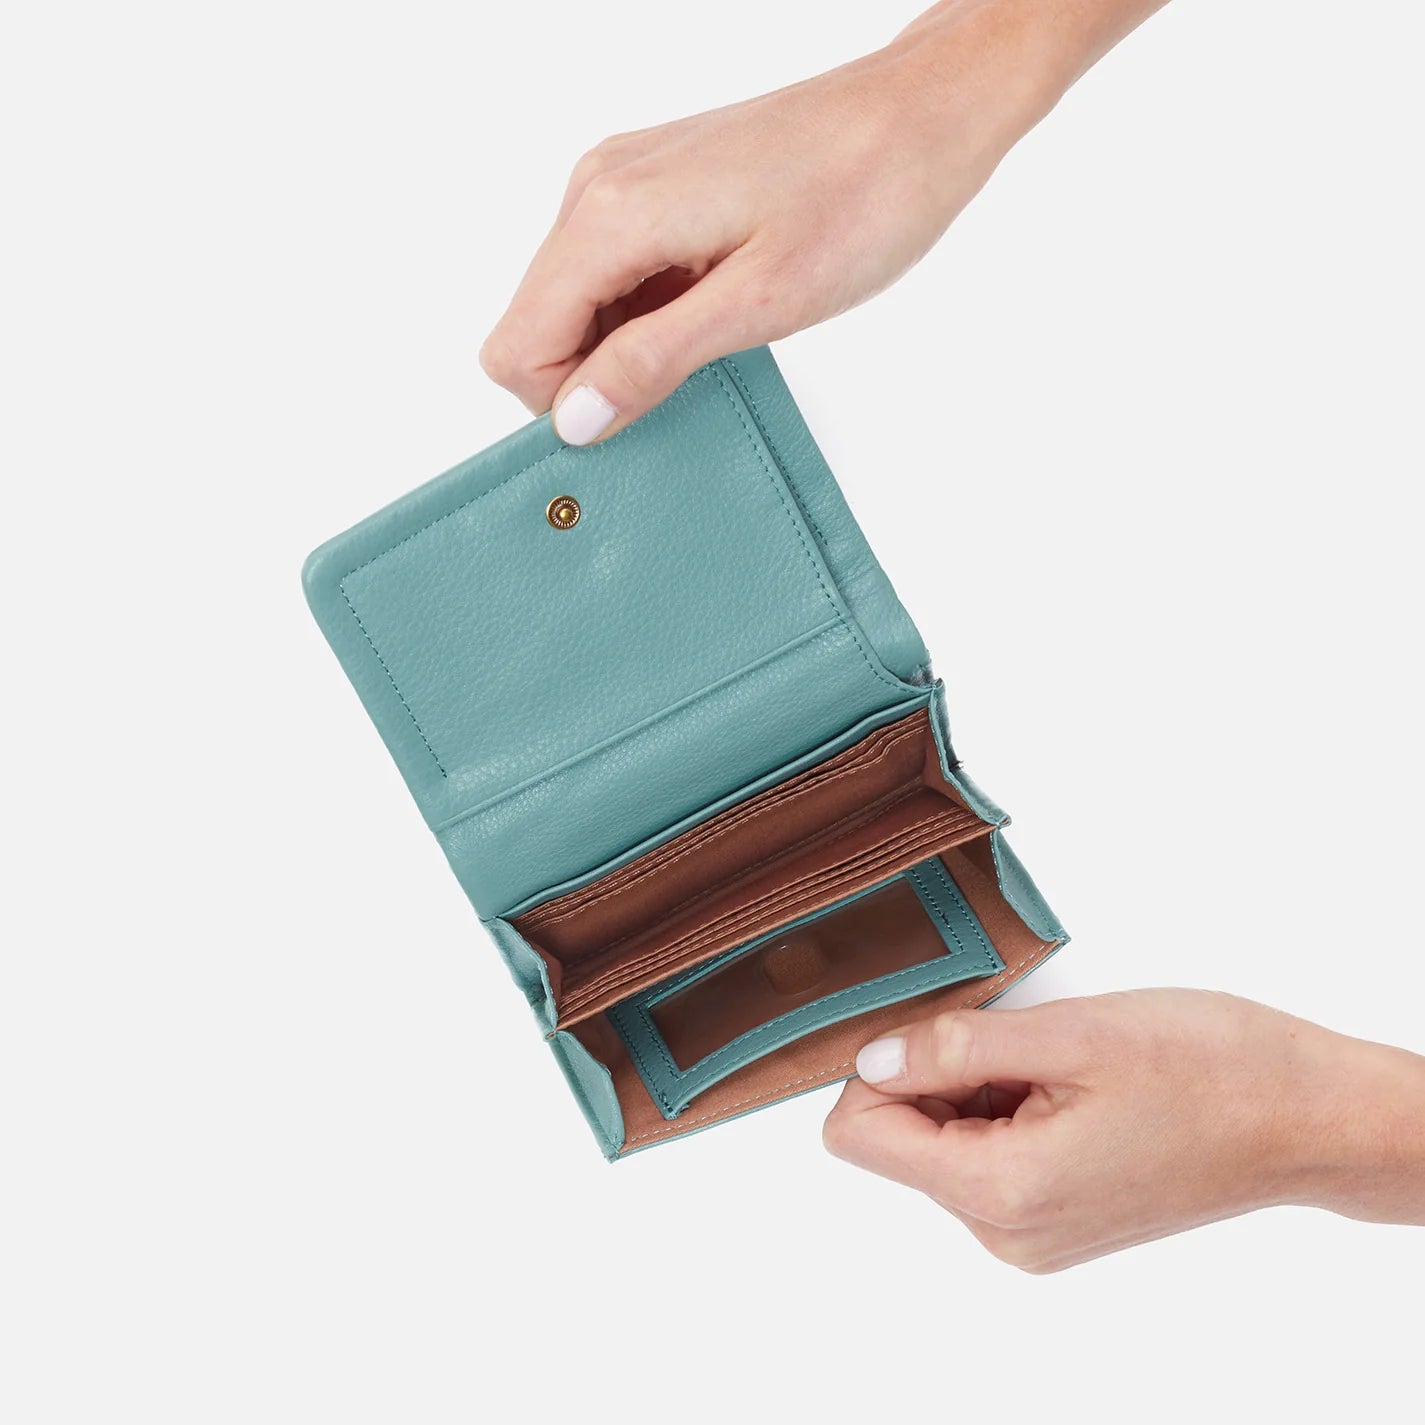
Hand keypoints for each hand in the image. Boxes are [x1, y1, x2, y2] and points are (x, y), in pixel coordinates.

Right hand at [480, 0, 1162, 444]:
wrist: (924, 110)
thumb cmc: (866, 193)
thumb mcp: (761, 302)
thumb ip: (654, 360)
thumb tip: (575, 419)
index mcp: (611, 214)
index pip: (516, 346)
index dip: (564, 404)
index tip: (638, 416)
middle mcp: (598, 187)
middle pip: (535, 324)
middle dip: (593, 376)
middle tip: (687, 386)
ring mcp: (625, 180)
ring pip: (573, 301)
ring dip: (626, 346)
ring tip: (715, 341)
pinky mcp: (657, 184)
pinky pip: (614, 271)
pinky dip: (648, 312)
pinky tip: (715, 312)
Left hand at [823, 989, 1424, 1271]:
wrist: (1306, 1117)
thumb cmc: (1208, 1070)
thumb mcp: (1070, 1036)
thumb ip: (953, 1049)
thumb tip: (871, 1058)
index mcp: (999, 1192)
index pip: (860, 1136)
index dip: (882, 1068)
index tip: (942, 1030)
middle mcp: (1006, 1231)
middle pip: (901, 1139)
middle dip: (938, 1074)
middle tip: (1022, 1042)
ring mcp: (1033, 1231)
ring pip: (946, 1141)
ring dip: (980, 1087)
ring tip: (1061, 1065)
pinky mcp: (1058, 1217)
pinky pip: (990, 1154)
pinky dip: (1010, 1105)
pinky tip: (1073, 1085)